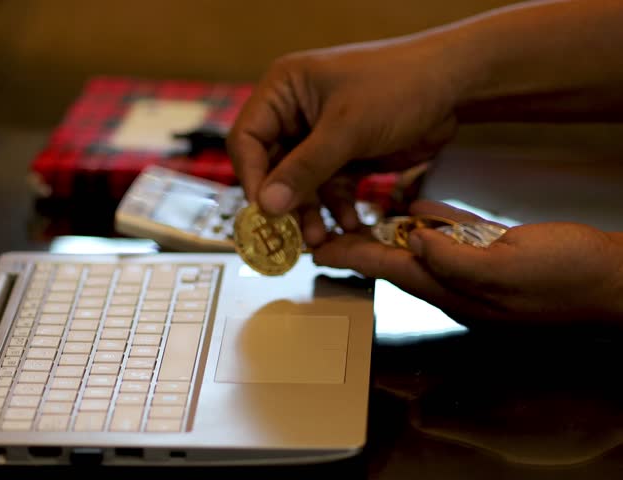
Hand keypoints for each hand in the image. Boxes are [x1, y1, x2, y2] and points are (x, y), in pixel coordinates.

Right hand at [226, 38, 460, 245]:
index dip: (252, 178)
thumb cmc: (398, 86)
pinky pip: (329, 189)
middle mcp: (295, 114)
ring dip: (311, 213)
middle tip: (290, 236)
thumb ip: (305, 169)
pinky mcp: (344, 156)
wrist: (453, 85)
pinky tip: (350, 226)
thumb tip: (266, 206)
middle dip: (284, 203)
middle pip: (272, 168)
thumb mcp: (347, 128)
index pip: (247, 140)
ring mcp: (319, 137)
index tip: (264, 212)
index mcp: (283, 92)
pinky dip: (337, 209)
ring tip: (320, 239)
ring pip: (301, 185)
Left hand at [311, 200, 622, 327]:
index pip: (386, 268)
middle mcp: (456, 281)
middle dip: (358, 248)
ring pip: (420, 248)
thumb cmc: (568, 278)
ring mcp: (475, 269)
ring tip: (358, 220)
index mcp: (452, 287)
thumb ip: (456, 260)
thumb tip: (414, 243)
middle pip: (394, 260)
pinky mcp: (496, 253)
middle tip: (327, 233)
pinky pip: (452, 238)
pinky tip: (415, 213)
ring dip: (388, 236)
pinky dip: (429, 225)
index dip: (350, 258)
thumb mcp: (509, 267)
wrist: (614, 280)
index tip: (317, 250)